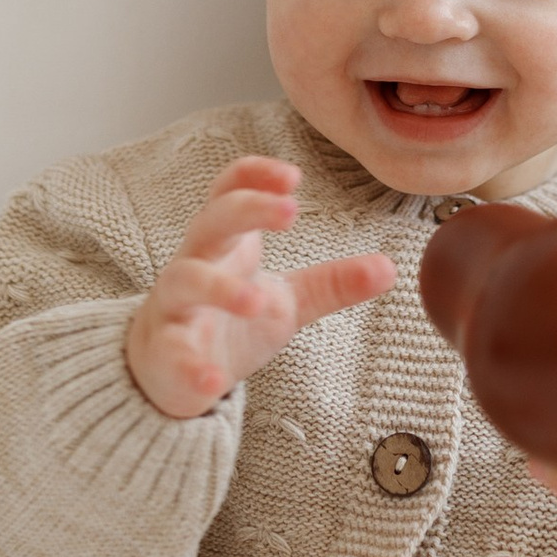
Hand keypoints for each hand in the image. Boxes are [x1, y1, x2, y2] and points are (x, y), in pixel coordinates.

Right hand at [125, 157, 391, 420]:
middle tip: (290, 211)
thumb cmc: (228, 322)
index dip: (254, 176)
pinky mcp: (165, 355)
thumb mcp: (286, 301)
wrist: (167, 372)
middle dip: (246, 209)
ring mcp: (175, 309)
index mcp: (226, 246)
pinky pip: (172, 356)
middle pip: (209, 222)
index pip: (229, 192)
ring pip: (184, 281)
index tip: (293, 176)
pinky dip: (192, 367)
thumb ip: (332, 282)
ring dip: (219, 287)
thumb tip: (390, 267)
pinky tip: (213, 380)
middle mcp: (195, 265)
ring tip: (257, 300)